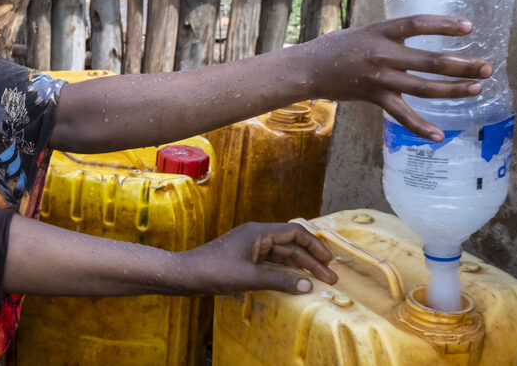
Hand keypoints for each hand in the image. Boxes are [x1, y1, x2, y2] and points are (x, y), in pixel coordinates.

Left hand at [182, 222, 337, 295]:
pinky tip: (294, 282)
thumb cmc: (214, 271)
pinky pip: (271, 263)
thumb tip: (308, 285)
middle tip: (330, 278)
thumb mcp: (250, 277)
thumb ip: (281, 280)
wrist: (186, 275)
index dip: (314, 246)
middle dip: (311, 261)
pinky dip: (284, 271)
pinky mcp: (244, 260)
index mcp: (258, 232)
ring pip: (282, 255)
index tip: (329, 262)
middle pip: (291, 245)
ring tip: (317, 281)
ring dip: (299, 267)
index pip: (295, 233)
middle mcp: (256, 236)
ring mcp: (250, 248)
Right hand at [299, 15, 491, 140]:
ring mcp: (379, 77)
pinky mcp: (374, 97)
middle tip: (486, 67)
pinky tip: (439, 136)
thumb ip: (392, 34)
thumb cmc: (336, 47)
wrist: (308, 68)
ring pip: (423, 87)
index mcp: (381, 31)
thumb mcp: (365, 31)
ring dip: (453, 90)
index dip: (444, 24)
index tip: (469, 26)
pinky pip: (401, 114)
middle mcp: (383, 54)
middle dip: (462, 64)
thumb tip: (420, 31)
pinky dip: (420, 126)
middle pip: (430, 60)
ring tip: (476, 89)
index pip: (417, 23)